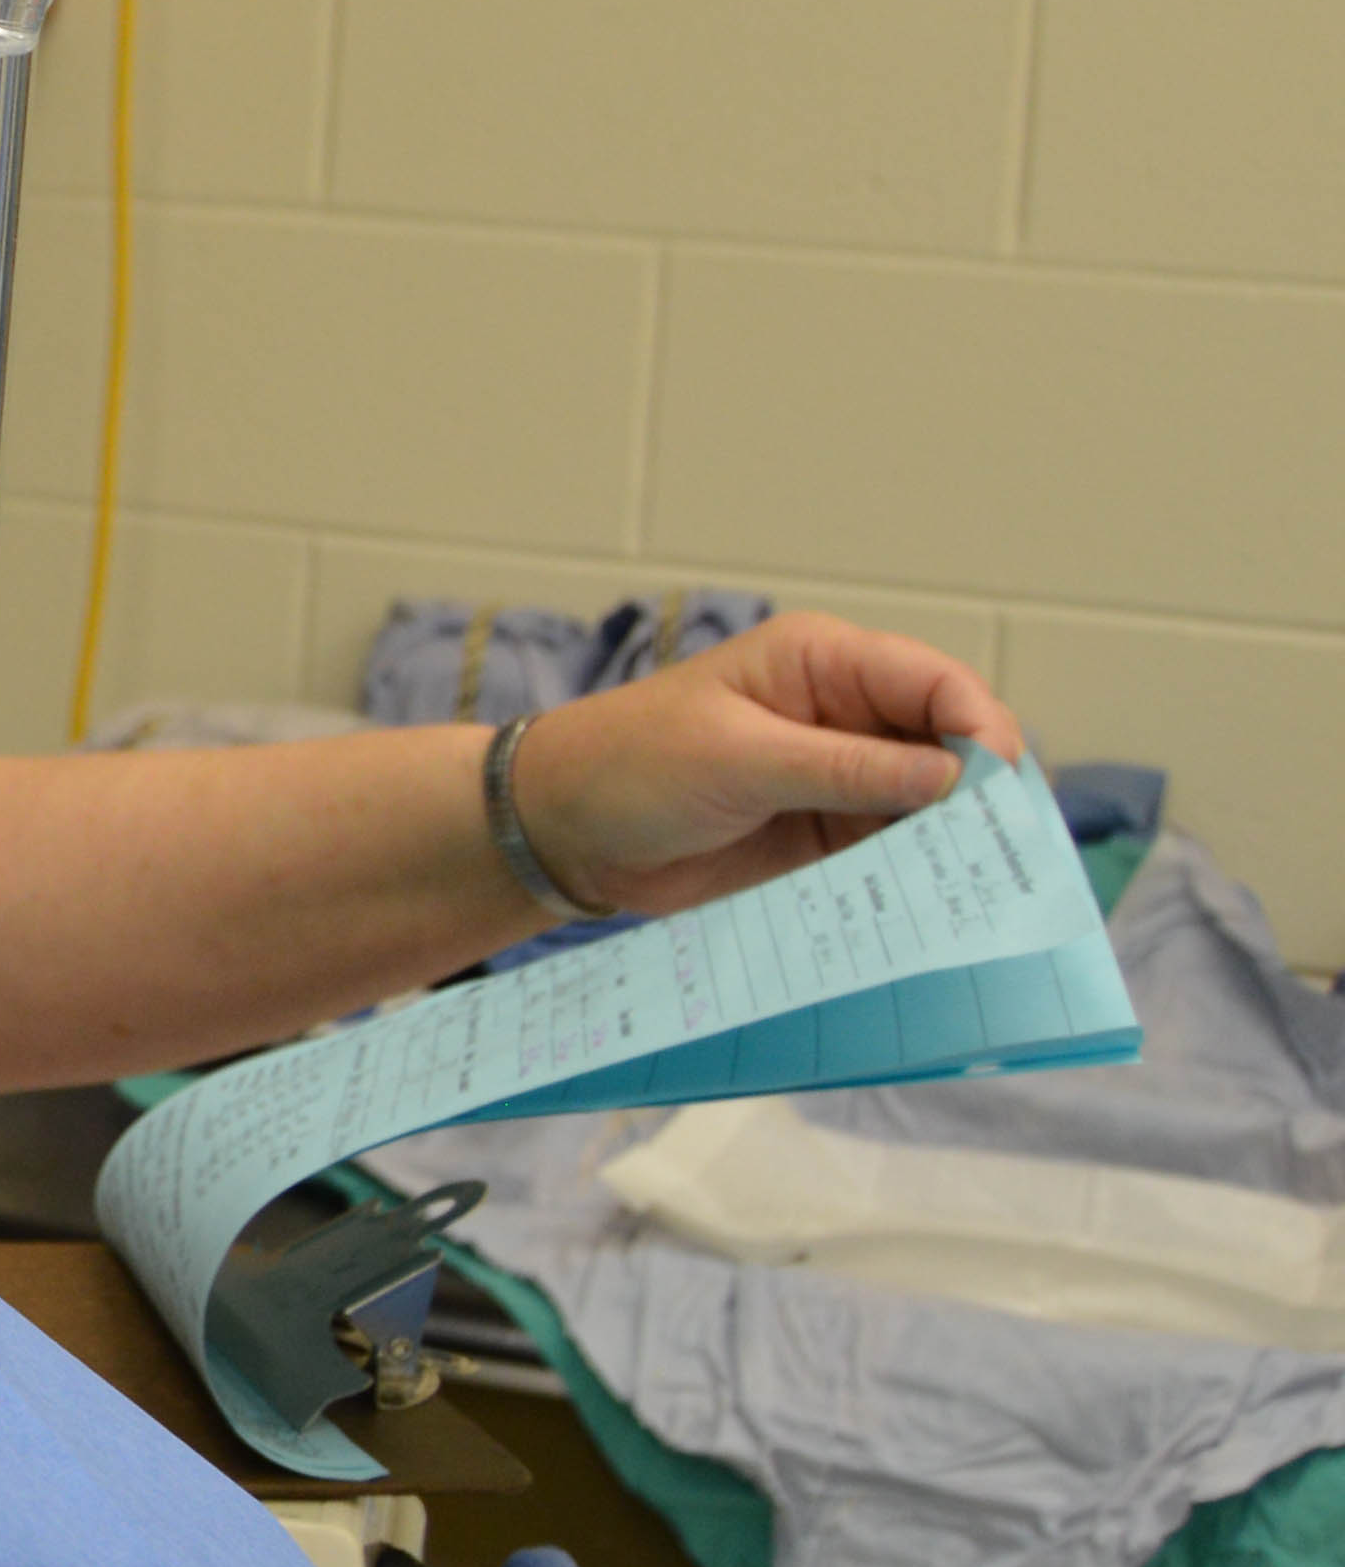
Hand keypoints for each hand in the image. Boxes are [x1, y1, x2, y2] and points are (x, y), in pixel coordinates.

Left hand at [510, 612, 1026, 918]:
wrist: (563, 832)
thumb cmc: (631, 766)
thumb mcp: (738, 761)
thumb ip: (847, 768)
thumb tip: (954, 776)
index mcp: (823, 662)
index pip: (936, 682)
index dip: (979, 729)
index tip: (997, 790)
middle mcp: (846, 713)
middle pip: (950, 745)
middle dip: (980, 794)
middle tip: (1003, 852)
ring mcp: (843, 778)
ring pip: (932, 805)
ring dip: (954, 842)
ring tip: (979, 888)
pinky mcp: (829, 835)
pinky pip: (894, 850)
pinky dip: (918, 873)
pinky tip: (937, 904)